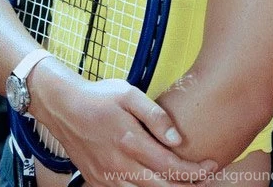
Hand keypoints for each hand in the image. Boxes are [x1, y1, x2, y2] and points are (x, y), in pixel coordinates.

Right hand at [38, 75, 216, 186]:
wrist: (60, 105)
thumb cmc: (96, 97)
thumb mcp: (127, 94)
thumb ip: (155, 115)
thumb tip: (177, 138)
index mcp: (129, 142)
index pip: (172, 166)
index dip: (196, 171)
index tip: (211, 165)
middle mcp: (118, 164)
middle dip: (188, 185)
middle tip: (203, 178)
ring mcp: (106, 175)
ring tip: (182, 181)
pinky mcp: (96, 179)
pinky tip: (153, 181)